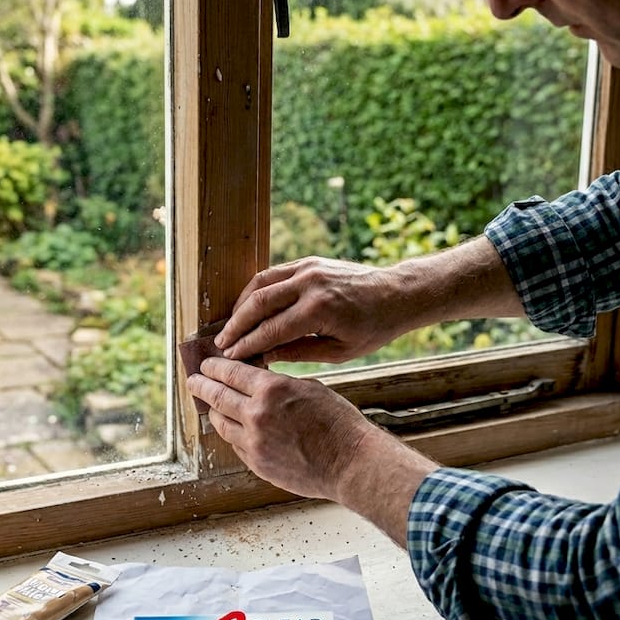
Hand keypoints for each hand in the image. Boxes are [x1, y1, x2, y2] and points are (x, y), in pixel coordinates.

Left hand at [186, 357, 425, 503]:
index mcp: (272, 389)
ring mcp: (253, 442)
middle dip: (202, 386)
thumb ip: (279, 385)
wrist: (351, 464)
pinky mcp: (257, 464)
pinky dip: (231, 433)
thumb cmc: (338, 423)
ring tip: (210, 405)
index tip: (206, 364)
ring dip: (214, 411)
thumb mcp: (310, 388)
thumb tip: (259, 383)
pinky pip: (235, 444)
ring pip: (221, 423)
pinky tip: (232, 427)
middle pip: (217, 396)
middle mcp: (257, 414)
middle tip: (193, 381)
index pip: (231, 372)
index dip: (214, 367)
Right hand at [214, 257, 414, 363]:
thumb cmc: (372, 329)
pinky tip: (248, 307)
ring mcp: (308, 268)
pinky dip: (256, 290)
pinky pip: (273, 274)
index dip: (247, 345)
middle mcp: (310, 284)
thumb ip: (298, 352)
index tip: (231, 357)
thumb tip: (264, 356)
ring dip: (240, 305)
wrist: (396, 294)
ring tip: (231, 326)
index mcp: (319, 310)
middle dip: (236, 325)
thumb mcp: (339, 351)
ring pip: (260, 283)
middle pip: (258, 303)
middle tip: (222, 343)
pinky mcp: (309, 261)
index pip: (271, 329)